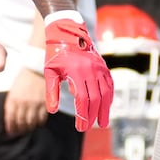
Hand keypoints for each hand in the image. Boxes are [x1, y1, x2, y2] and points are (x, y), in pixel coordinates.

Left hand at [3, 68, 48, 136]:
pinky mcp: (44, 104)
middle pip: (20, 122)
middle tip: (20, 132)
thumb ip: (11, 104)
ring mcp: (34, 104)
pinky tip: (37, 122)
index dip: (11, 127)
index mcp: (13, 99)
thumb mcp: (13, 91)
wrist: (37, 70)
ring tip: (28, 128)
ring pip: (31, 122)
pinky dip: (39, 123)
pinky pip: (41, 119)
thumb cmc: (24, 80)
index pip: (10, 118)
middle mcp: (23, 103)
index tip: (11, 131)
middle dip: (19, 130)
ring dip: (29, 128)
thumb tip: (10, 118)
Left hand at [44, 16, 112, 130]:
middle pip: (95, 98)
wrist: (67, 31)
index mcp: (76, 71)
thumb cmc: (56, 53)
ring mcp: (99, 68)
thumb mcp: (50, 71)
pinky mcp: (103, 67)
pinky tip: (107, 107)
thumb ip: (51, 91)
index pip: (82, 98)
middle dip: (92, 116)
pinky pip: (110, 85)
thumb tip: (52, 111)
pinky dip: (109, 98)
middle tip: (87, 128)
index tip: (80, 126)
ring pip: (105, 93)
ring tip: (102, 123)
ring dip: (105, 110)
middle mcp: (90, 70)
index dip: (82, 114)